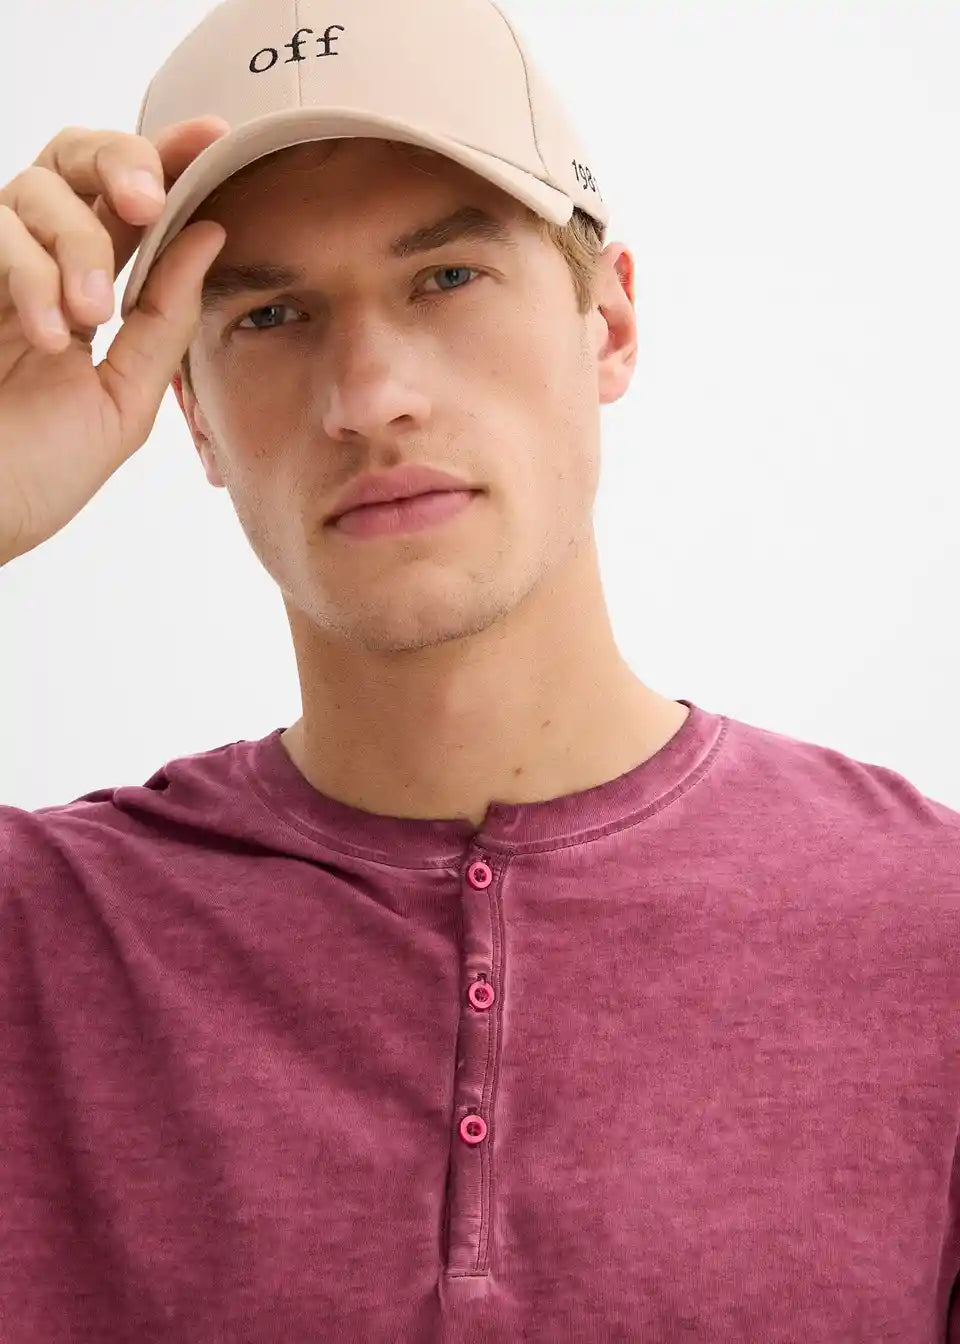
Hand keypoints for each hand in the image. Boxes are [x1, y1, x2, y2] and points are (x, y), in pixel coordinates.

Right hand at [0, 117, 229, 565]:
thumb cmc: (36, 473)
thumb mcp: (124, 398)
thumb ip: (164, 319)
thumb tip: (211, 235)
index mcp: (83, 291)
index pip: (126, 205)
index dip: (166, 160)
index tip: (215, 137)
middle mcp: (33, 265)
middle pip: (72, 158)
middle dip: (120, 161)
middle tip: (147, 202)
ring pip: (33, 188)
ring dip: (75, 243)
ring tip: (88, 315)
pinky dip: (29, 273)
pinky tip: (48, 334)